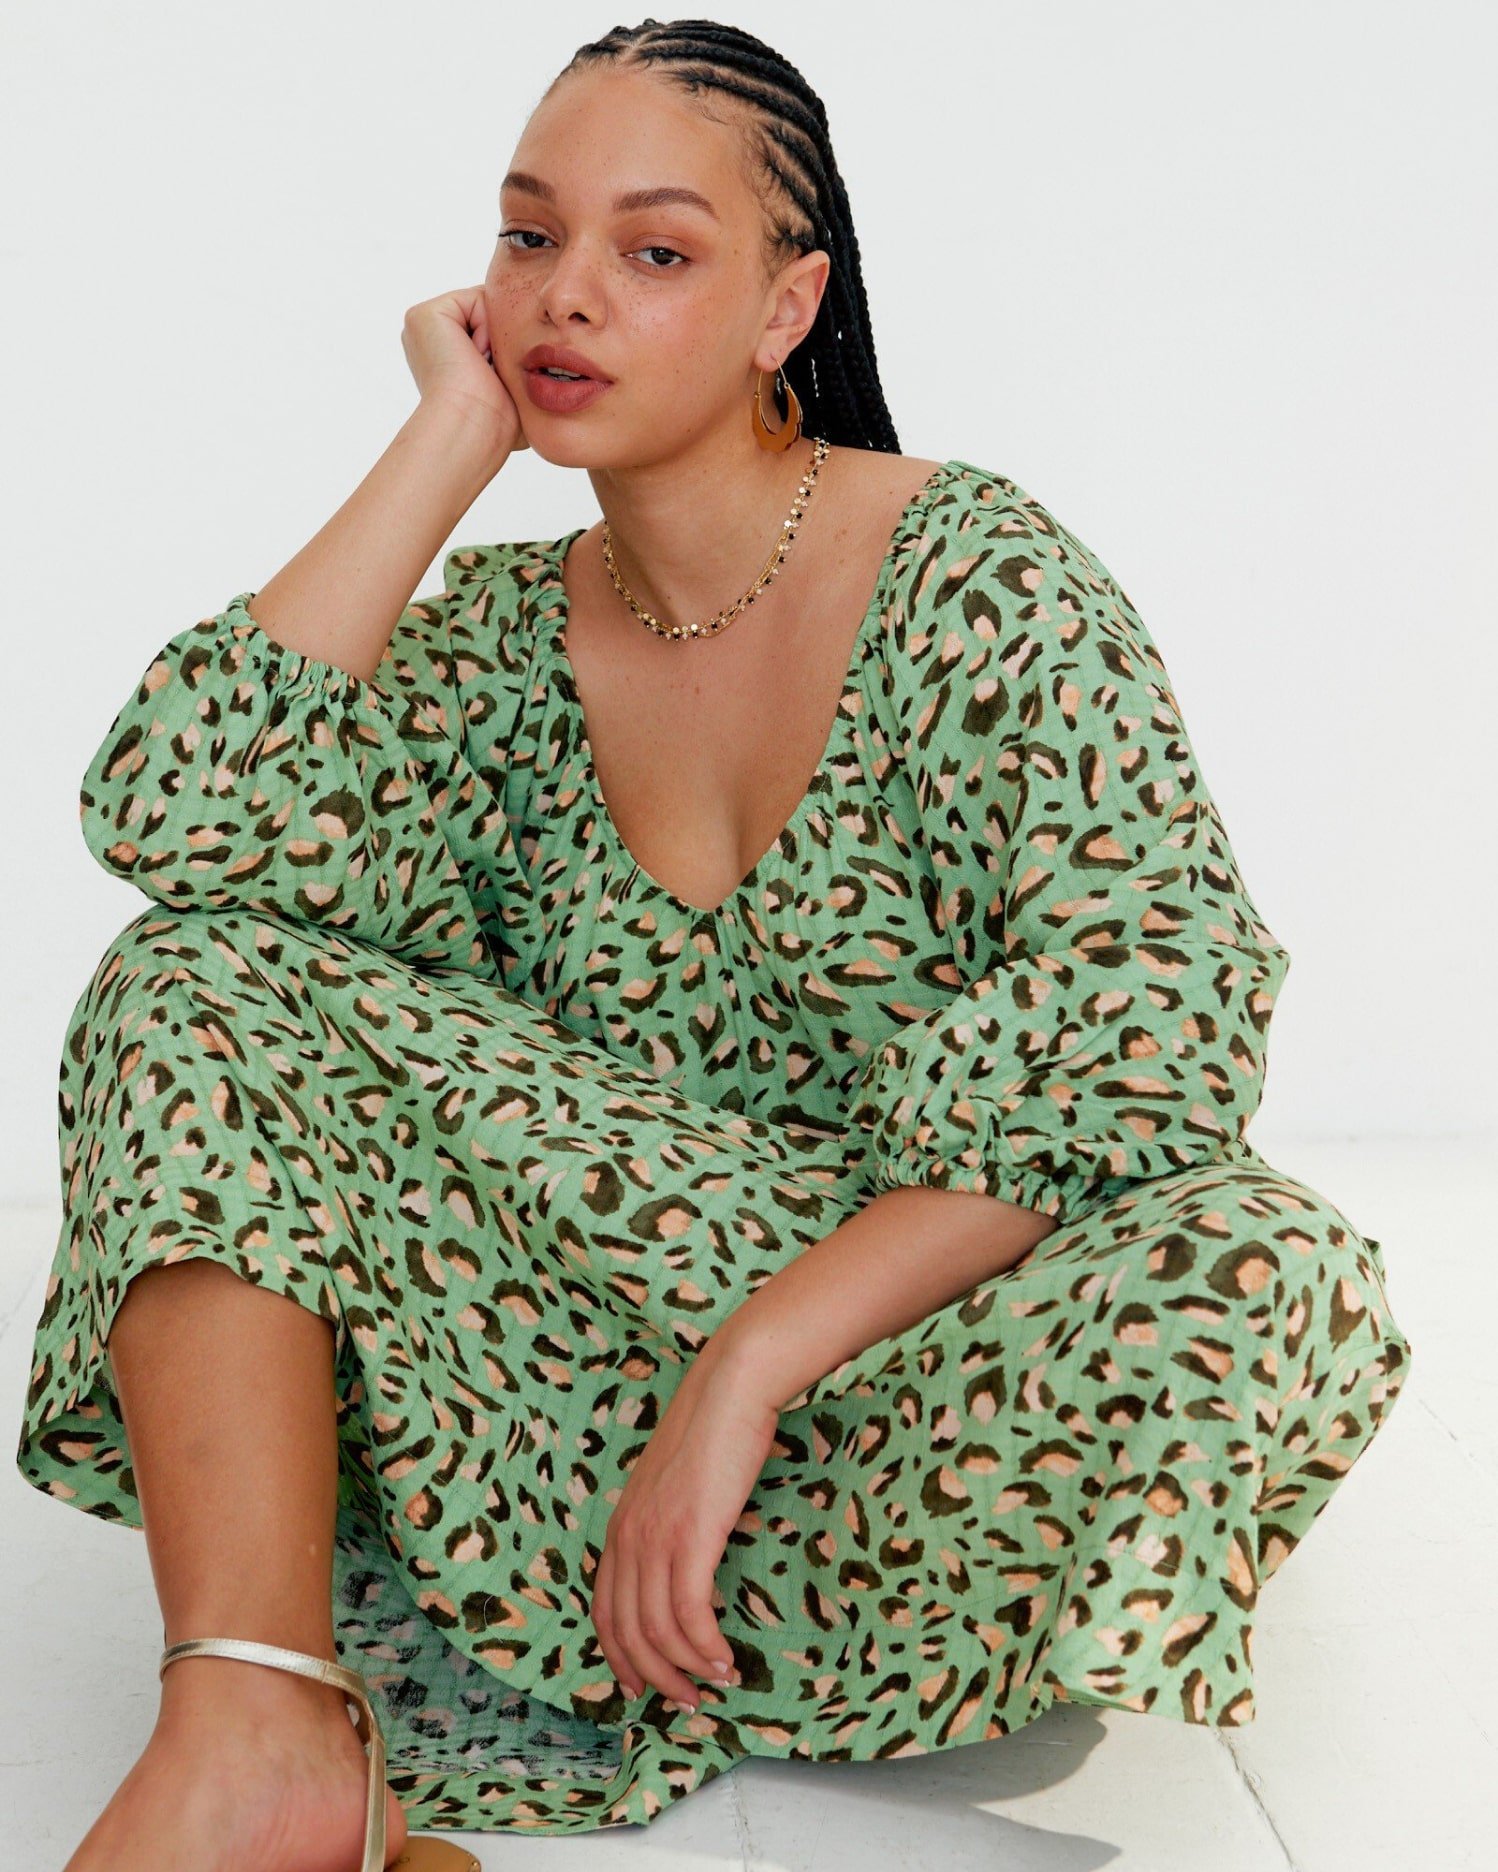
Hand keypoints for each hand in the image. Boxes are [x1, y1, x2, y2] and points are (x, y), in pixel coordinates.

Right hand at [401, 284, 529, 454]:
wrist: (474, 427)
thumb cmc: (497, 423)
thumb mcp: (516, 389)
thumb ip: (523, 364)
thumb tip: (549, 359)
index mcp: (448, 356)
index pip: (494, 330)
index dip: (511, 350)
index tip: (502, 382)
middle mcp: (432, 339)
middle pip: (491, 315)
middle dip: (505, 340)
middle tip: (494, 376)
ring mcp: (424, 325)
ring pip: (488, 307)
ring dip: (498, 338)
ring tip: (484, 370)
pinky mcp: (423, 315)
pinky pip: (477, 299)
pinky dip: (487, 327)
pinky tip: (476, 357)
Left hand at [591, 1351, 778, 1709]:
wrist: (730, 1390)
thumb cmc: (712, 1431)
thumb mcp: (673, 1484)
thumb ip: (666, 1522)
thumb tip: (683, 1563)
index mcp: (620, 1525)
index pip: (603, 1611)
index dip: (618, 1657)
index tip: (641, 1686)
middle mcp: (629, 1537)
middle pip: (626, 1631)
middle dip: (654, 1676)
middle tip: (685, 1700)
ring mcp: (657, 1537)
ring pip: (658, 1631)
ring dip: (686, 1669)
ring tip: (714, 1684)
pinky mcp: (692, 1536)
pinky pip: (691, 1614)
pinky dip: (706, 1647)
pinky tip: (726, 1660)